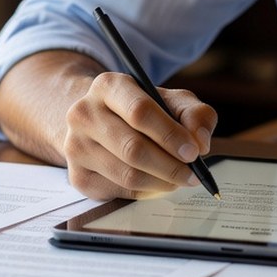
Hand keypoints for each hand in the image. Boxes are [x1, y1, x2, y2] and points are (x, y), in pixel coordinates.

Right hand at [61, 72, 216, 199]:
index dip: (170, 135)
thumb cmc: (143, 110)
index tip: (194, 152)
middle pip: (132, 148)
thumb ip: (195, 114)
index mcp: (108, 86)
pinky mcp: (77, 175)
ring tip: (180, 179)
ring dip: (161, 181)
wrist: (100, 122)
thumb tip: (201, 142)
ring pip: (127, 174)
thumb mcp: (172, 100)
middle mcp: (84, 113)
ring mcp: (76, 146)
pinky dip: (146, 191)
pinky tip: (157, 182)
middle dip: (170, 165)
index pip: (140, 112)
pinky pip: (119, 191)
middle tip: (193, 174)